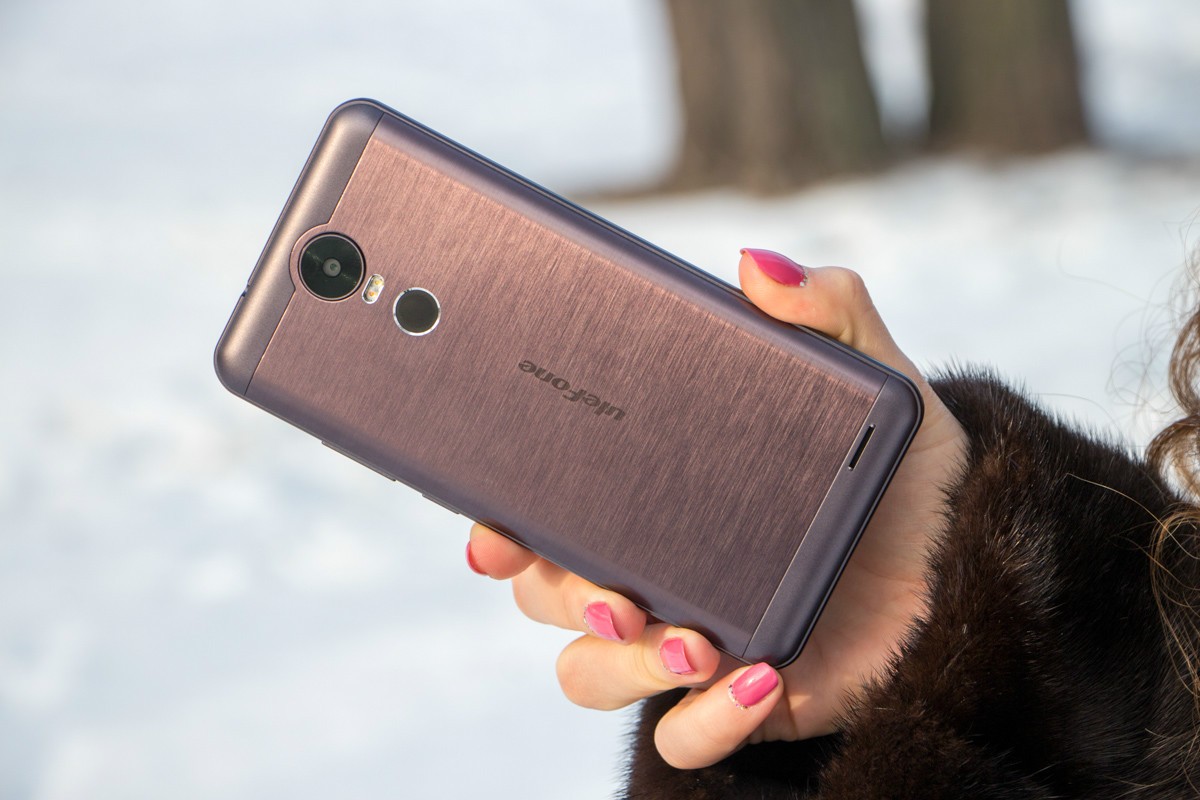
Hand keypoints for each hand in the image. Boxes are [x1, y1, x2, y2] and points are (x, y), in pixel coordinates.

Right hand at [466, 249, 966, 768]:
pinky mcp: (739, 701)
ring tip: (694, 639)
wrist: (969, 560)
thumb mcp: (874, 380)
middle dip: (555, 594)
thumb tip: (757, 267)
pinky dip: (706, 722)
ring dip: (623, 664)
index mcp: (657, 497)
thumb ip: (827, 311)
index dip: (503, 527)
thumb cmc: (902, 471)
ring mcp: (690, 641)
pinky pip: (682, 739)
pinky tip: (761, 679)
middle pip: (548, 596)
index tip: (495, 528)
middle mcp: (657, 570)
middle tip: (609, 587)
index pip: (548, 514)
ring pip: (591, 674)